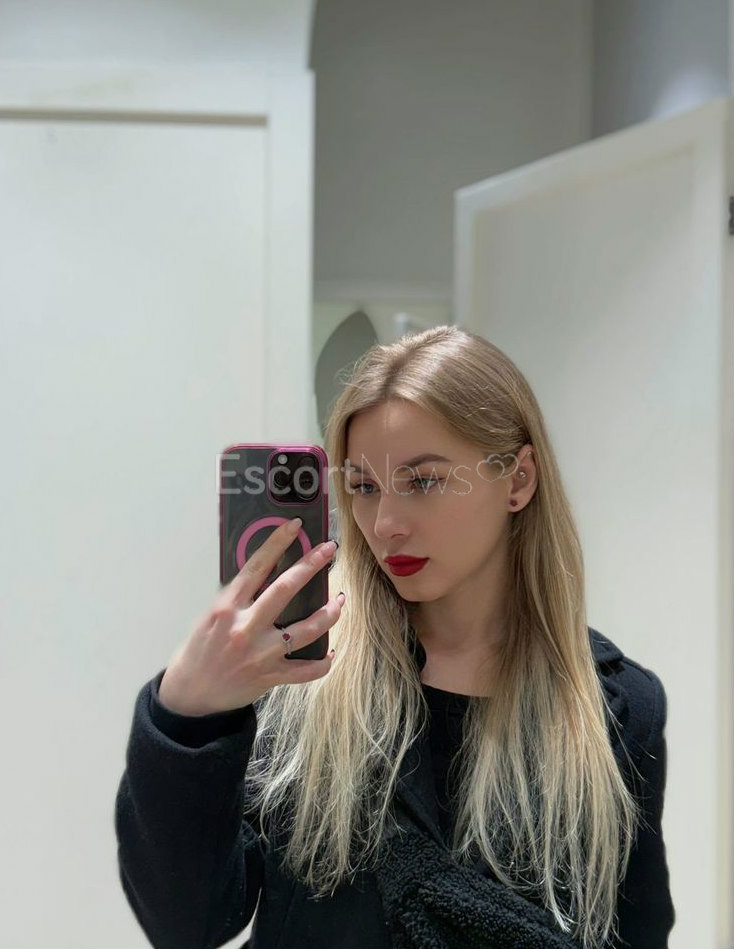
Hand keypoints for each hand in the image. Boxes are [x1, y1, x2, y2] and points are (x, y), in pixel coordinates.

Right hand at [158, 519, 342, 715]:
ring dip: (329, 613)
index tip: (295, 526)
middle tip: (329, 549)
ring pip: (307, 629)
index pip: (257, 567)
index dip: (277, 543)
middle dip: (311, 565)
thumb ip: (238, 596)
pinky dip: (323, 662)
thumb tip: (267, 572)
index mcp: (227, 606)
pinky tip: (330, 651)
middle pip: (286, 589)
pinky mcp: (270, 677)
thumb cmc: (200, 649)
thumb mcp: (212, 614)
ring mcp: (261, 654)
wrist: (190, 693)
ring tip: (340, 600)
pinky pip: (306, 670)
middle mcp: (246, 627)